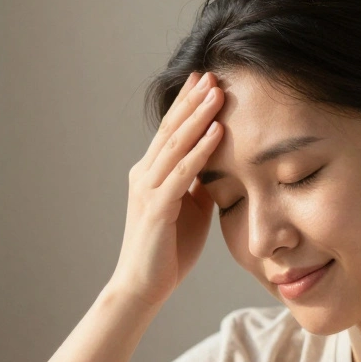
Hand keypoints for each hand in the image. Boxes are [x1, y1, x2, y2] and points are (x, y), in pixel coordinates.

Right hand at [109, 71, 224, 306]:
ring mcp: (148, 190)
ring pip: (175, 145)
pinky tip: (217, 132)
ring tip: (217, 93)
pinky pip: (182, 173)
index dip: (187, 105)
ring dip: (198, 117)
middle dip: (192, 101)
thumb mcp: (189, 210)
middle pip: (171, 130)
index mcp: (151, 174)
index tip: (206, 80)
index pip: (170, 132)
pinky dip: (200, 151)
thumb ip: (198, 185)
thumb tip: (218, 165)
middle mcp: (144, 175)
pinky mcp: (156, 208)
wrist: (142, 287)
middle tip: (212, 74)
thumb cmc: (167, 252)